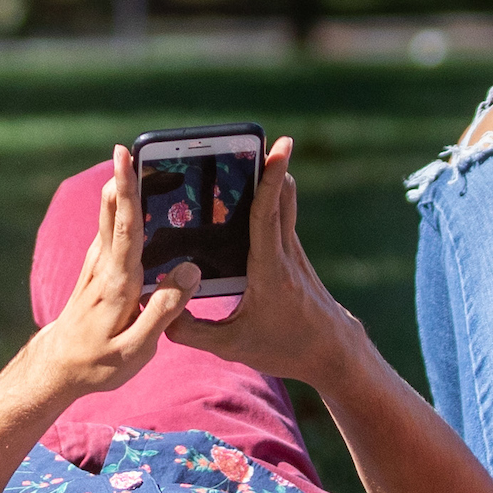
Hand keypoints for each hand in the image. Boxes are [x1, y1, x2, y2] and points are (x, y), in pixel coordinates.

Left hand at [9, 153, 197, 401]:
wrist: (58, 368)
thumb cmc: (99, 363)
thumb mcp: (137, 349)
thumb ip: (164, 310)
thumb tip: (190, 270)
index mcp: (118, 283)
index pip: (126, 229)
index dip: (129, 192)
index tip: (124, 159)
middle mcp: (104, 268)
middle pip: (114, 215)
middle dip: (122, 180)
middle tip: (128, 148)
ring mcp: (96, 267)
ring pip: (108, 220)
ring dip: (119, 191)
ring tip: (131, 163)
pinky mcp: (95, 271)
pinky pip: (108, 233)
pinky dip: (117, 211)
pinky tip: (125, 200)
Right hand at [197, 137, 363, 386]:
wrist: (333, 354)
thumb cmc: (286, 348)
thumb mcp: (233, 345)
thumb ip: (193, 330)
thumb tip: (159, 314)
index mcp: (270, 269)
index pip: (268, 214)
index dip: (270, 178)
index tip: (280, 146)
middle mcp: (285, 253)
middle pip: (281, 198)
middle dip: (268, 165)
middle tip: (253, 138)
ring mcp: (293, 253)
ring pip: (284, 204)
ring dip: (268, 180)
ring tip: (244, 156)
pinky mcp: (294, 257)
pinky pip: (280, 219)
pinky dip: (268, 202)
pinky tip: (245, 199)